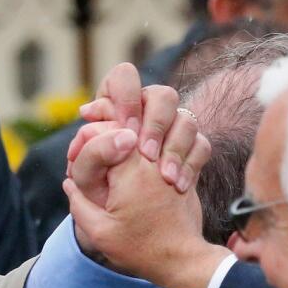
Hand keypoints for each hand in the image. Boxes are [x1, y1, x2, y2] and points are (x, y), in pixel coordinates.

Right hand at [65, 129, 229, 287]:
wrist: (182, 260)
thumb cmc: (141, 249)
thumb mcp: (100, 232)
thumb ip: (79, 204)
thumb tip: (69, 182)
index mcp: (131, 170)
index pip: (107, 128)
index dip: (91, 134)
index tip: (83, 153)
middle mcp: (155, 159)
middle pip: (137, 114)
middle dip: (118, 117)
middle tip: (105, 132)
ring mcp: (176, 161)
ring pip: (171, 116)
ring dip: (152, 120)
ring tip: (135, 136)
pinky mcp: (190, 168)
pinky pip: (193, 139)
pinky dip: (180, 136)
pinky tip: (163, 148)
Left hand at [72, 63, 208, 192]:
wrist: (117, 211)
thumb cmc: (96, 185)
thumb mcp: (85, 169)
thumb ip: (90, 143)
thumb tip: (100, 119)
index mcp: (115, 100)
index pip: (124, 76)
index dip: (127, 99)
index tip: (126, 129)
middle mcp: (146, 106)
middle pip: (163, 96)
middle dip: (156, 126)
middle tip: (146, 155)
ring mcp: (172, 124)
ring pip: (186, 119)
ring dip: (175, 148)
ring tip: (165, 177)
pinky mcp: (191, 145)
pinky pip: (201, 145)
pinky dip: (190, 165)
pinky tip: (177, 185)